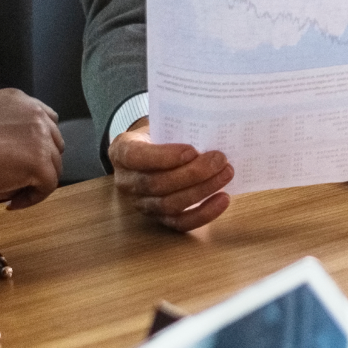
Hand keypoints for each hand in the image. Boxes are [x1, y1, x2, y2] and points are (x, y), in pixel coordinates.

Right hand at [0, 88, 62, 209]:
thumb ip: (6, 128)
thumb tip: (13, 152)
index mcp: (21, 100)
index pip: (46, 121)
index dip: (37, 145)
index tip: (24, 160)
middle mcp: (35, 115)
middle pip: (53, 144)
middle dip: (37, 163)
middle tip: (15, 179)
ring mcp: (41, 138)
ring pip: (52, 166)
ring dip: (32, 182)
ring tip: (5, 192)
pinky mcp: (40, 163)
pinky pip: (47, 186)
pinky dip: (31, 198)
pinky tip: (11, 202)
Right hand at [111, 118, 235, 231]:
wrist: (152, 153)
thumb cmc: (159, 135)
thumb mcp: (159, 123)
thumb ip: (176, 124)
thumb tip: (211, 125)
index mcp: (121, 152)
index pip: (135, 157)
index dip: (164, 157)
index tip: (192, 150)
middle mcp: (127, 182)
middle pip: (156, 184)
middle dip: (192, 174)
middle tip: (220, 160)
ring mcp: (141, 203)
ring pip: (170, 205)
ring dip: (202, 190)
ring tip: (226, 174)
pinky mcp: (159, 218)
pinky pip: (180, 223)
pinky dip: (204, 214)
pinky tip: (223, 199)